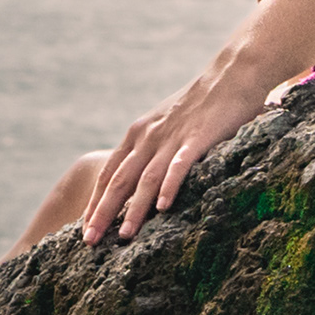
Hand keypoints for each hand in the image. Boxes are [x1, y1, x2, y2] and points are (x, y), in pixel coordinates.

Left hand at [83, 42, 283, 242]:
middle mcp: (148, 136)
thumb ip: (152, 147)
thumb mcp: (166, 123)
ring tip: (124, 235)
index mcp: (138, 134)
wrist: (231, 74)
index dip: (95, 202)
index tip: (84, 228)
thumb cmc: (201, 103)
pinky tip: (164, 207)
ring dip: (134, 209)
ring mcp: (172, 137)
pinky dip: (170, 186)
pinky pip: (180, 166)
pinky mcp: (198, 138)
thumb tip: (142, 180)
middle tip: (89, 241)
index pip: (109, 173)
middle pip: (119, 180)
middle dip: (102, 212)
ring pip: (146, 179)